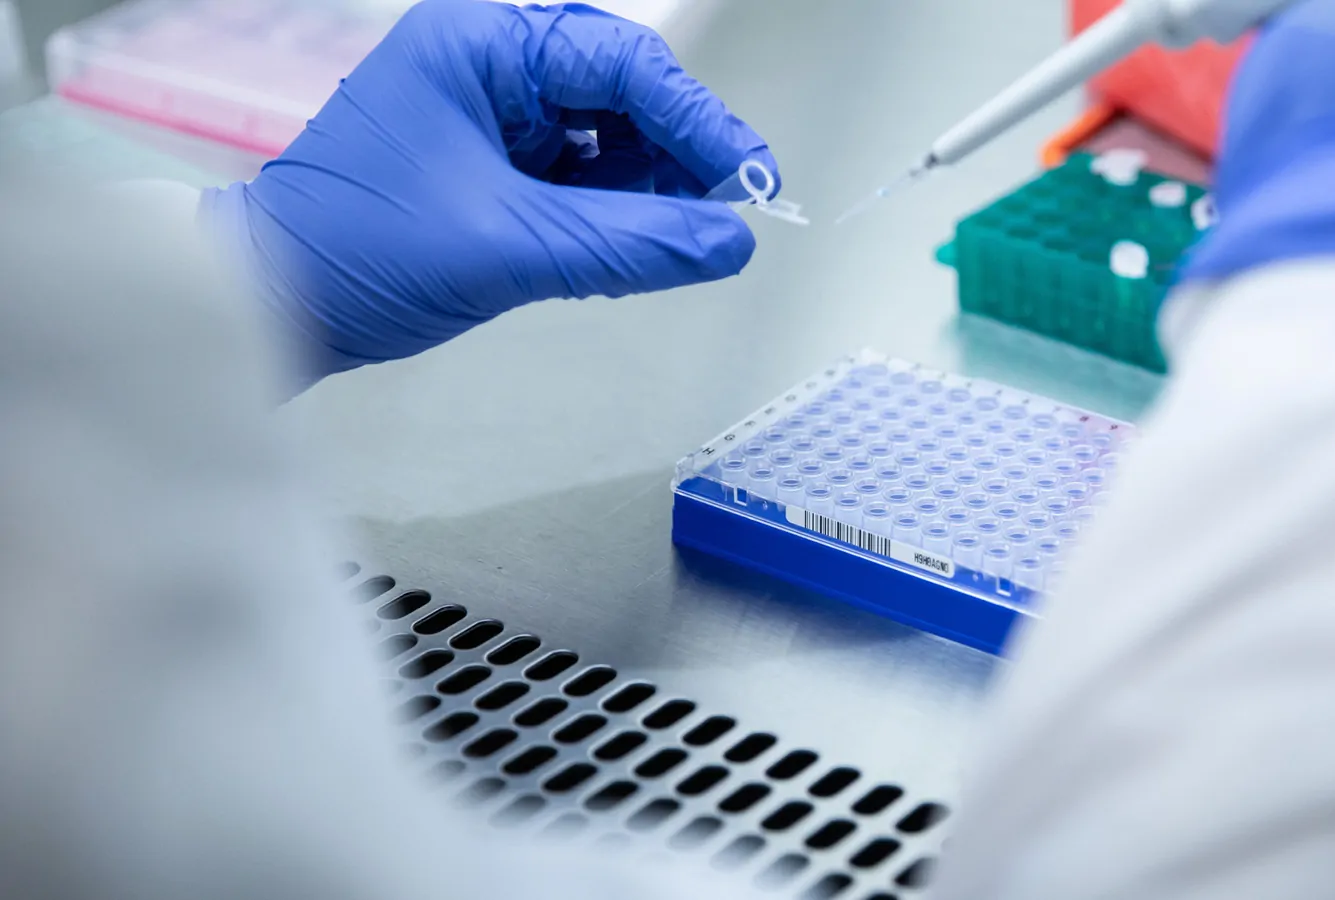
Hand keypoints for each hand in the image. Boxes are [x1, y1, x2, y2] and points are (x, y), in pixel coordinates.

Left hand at [203, 0, 776, 385]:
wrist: (272, 304)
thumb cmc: (356, 251)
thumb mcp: (511, 248)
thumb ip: (632, 244)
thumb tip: (730, 243)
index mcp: (483, 44)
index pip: (623, 64)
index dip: (699, 121)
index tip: (751, 176)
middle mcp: (491, 65)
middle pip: (624, 96)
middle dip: (676, 159)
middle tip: (722, 217)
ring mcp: (492, 114)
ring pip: (609, 141)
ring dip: (648, 193)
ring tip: (670, 244)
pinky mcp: (495, 166)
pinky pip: (582, 179)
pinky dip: (615, 216)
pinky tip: (632, 250)